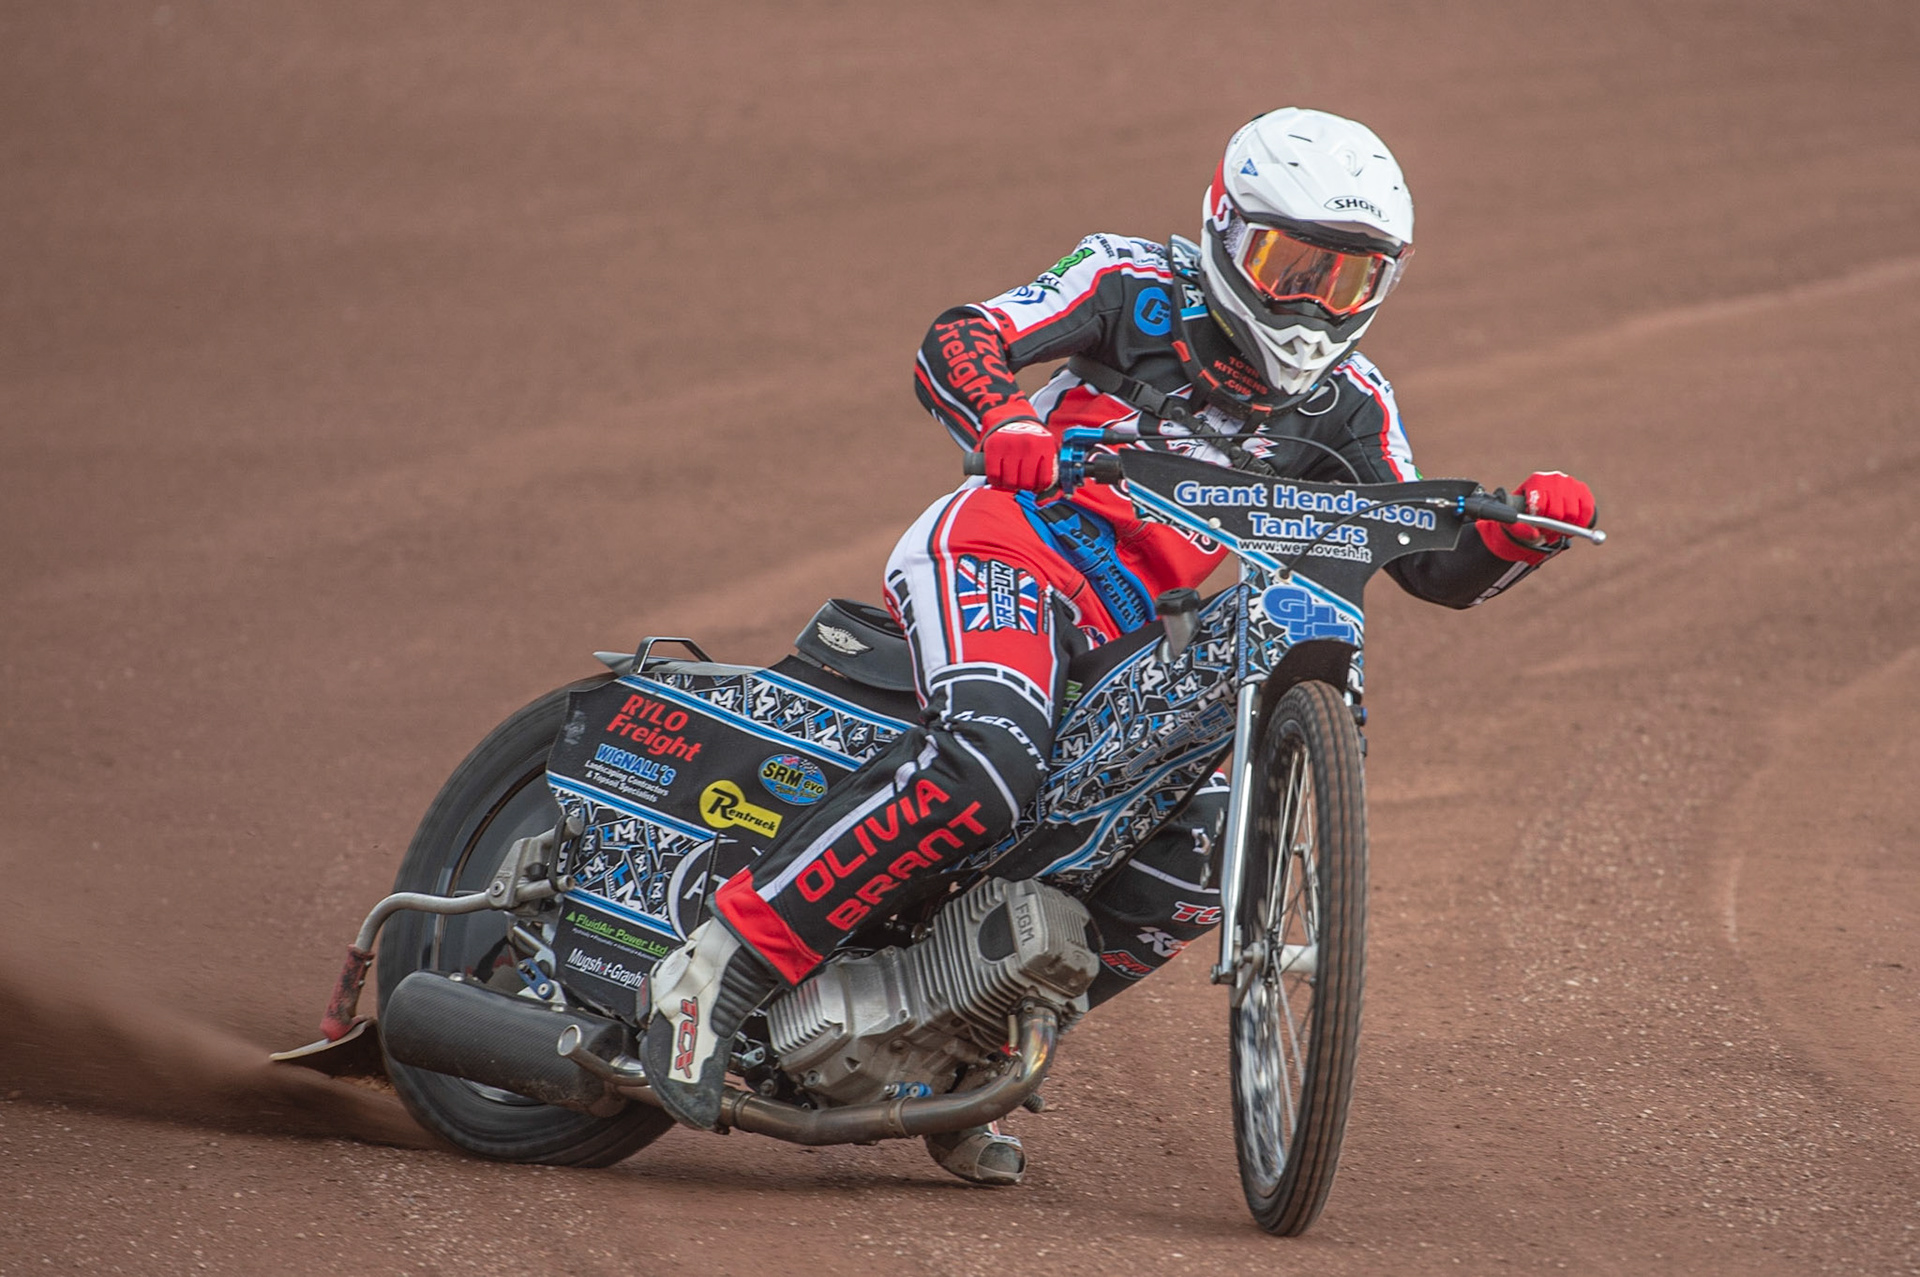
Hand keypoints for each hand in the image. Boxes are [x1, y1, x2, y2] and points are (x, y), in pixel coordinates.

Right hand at [981, 420, 1057, 491]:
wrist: (1012, 420)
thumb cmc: (1032, 443)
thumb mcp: (1045, 451)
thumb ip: (1049, 473)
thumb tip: (1041, 502)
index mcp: (1046, 446)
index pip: (1045, 480)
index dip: (1039, 488)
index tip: (1035, 486)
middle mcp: (1029, 444)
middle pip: (1026, 483)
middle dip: (1023, 487)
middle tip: (1021, 482)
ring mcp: (1010, 445)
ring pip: (1010, 482)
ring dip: (1009, 486)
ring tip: (1010, 480)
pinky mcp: (994, 446)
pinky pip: (994, 476)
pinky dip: (996, 481)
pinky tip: (1000, 477)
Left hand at [1478, 470, 1595, 563]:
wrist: (1539, 504)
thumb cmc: (1524, 513)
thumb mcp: (1514, 520)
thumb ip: (1518, 529)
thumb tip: (1535, 534)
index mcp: (1536, 480)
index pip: (1540, 504)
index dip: (1539, 521)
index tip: (1537, 528)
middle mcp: (1555, 478)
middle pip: (1557, 512)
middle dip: (1551, 528)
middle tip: (1546, 534)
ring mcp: (1571, 483)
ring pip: (1572, 514)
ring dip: (1565, 529)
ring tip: (1556, 531)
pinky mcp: (1583, 490)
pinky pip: (1588, 510)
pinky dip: (1581, 524)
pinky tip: (1571, 528)